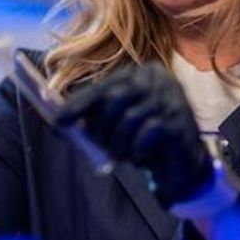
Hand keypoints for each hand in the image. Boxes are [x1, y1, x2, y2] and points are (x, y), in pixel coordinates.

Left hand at [58, 63, 212, 206]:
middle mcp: (159, 80)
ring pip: (129, 119)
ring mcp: (172, 99)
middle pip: (115, 99)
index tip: (59, 122)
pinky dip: (137, 151)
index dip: (79, 104)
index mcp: (141, 73)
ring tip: (124, 156)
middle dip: (101, 128)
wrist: (182, 165)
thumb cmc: (145, 140)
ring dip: (119, 145)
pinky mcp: (179, 122)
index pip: (103, 86)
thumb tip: (58, 121)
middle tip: (102, 147)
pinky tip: (142, 158)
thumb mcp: (118, 124)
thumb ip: (94, 117)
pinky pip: (145, 134)